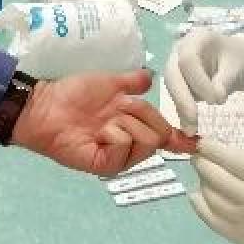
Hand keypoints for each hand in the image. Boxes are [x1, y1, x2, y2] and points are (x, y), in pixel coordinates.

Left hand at [11, 69, 197, 175]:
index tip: (197, 143)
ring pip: (144, 139)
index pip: (163, 136)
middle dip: (141, 114)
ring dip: (124, 122)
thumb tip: (151, 78)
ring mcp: (117, 157)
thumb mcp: (110, 83)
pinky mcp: (104, 165)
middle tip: (116, 108)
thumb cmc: (75, 93)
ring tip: (102, 122)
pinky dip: (114, 134)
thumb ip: (132, 82)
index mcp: (133, 127)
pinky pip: (124, 146)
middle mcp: (129, 145)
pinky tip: (98, 133)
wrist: (47, 104)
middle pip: (158, 133)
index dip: (181, 140)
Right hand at [164, 28, 243, 134]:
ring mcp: (176, 65)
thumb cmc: (241, 60)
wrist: (240, 61)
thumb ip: (225, 82)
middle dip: (182, 99)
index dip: (198, 82)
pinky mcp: (178, 81)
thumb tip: (214, 100)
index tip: (216, 101)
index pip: (188, 60)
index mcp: (197, 39)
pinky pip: (177, 97)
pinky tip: (189, 128)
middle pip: (172, 74)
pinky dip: (182, 112)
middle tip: (193, 122)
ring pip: (172, 88)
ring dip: (181, 108)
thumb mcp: (239, 68)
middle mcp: (180, 50)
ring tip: (191, 130)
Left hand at [190, 139, 243, 243]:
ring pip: (209, 196)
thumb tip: (220, 155)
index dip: (211, 148)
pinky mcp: (237, 237)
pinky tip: (197, 195)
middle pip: (215, 176)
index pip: (231, 159)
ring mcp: (243, 221)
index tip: (201, 140)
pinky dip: (199, 204)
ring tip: (203, 174)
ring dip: (202, 181)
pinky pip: (209, 218)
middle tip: (198, 155)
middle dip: (202, 162)